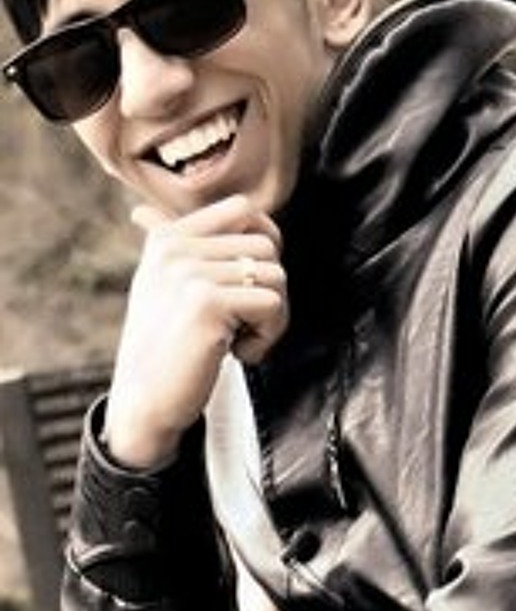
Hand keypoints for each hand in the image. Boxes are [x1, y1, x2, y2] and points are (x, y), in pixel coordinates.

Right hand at [104, 195, 288, 468]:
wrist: (146, 401)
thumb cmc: (165, 347)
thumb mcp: (160, 286)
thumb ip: (168, 247)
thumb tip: (145, 212)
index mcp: (167, 238)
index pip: (243, 208)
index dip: (266, 244)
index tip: (250, 284)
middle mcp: (175, 248)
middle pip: (268, 246)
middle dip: (270, 290)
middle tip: (244, 324)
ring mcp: (190, 273)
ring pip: (276, 276)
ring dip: (271, 318)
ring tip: (238, 339)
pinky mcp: (207, 304)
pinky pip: (274, 305)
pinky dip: (268, 337)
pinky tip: (236, 353)